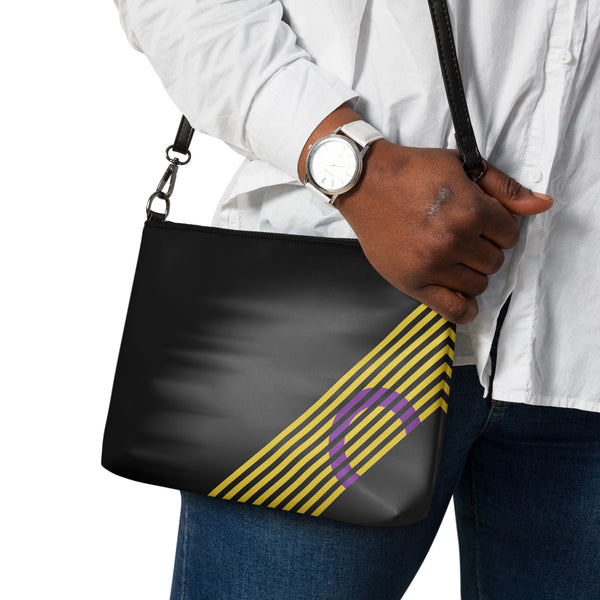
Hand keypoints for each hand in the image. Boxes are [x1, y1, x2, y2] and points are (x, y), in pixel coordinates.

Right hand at [335, 141, 552, 323]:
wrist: (365, 183)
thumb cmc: (412, 172)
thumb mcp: (462, 167)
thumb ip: (505, 188)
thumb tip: (543, 205)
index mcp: (471, 211)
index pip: (510, 235)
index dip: (499, 227)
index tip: (483, 223)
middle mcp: (454, 241)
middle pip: (495, 262)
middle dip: (486, 249)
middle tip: (464, 237)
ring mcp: (432, 265)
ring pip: (478, 285)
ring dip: (472, 273)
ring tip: (455, 258)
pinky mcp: (412, 282)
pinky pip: (452, 310)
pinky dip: (464, 309)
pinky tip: (463, 297)